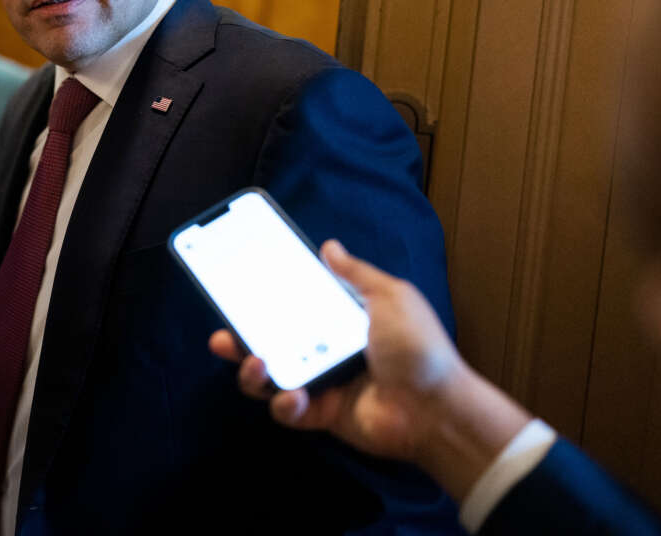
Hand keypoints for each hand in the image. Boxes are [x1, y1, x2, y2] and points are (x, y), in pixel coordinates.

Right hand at [208, 240, 463, 462]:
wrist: (437, 408)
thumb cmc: (418, 347)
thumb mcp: (391, 297)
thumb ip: (356, 274)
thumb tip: (329, 246)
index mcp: (338, 320)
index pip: (291, 305)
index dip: (263, 297)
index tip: (236, 287)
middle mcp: (322, 349)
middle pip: (269, 342)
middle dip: (240, 340)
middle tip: (223, 336)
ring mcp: (319, 383)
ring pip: (269, 377)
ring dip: (252, 372)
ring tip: (255, 363)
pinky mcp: (320, 414)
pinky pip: (287, 410)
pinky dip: (283, 403)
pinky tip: (293, 395)